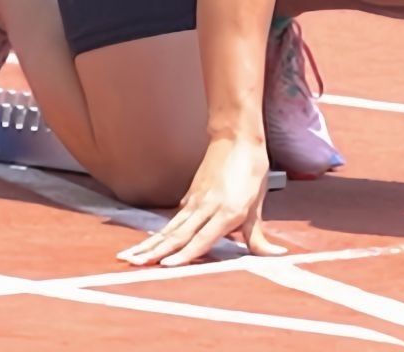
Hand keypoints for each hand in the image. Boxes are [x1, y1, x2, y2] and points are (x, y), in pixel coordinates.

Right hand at [116, 136, 286, 267]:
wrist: (236, 136)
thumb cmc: (251, 169)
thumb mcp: (258, 204)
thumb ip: (258, 236)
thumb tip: (275, 254)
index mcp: (226, 212)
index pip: (202, 239)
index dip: (185, 254)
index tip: (166, 266)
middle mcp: (206, 208)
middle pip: (177, 235)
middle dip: (154, 252)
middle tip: (132, 263)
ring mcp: (195, 201)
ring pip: (169, 228)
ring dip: (149, 244)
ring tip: (129, 256)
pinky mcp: (190, 195)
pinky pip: (173, 219)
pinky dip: (159, 233)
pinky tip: (147, 244)